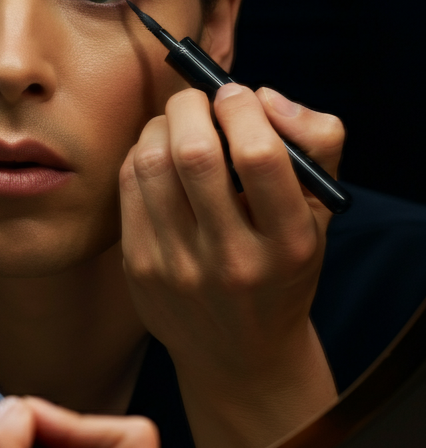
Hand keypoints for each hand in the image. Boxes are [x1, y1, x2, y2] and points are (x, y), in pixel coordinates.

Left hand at [119, 83, 343, 447]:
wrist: (238, 352)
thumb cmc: (282, 265)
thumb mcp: (319, 213)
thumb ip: (315, 143)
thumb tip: (262, 97)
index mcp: (289, 242)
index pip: (258, 156)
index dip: (241, 108)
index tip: (237, 95)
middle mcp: (233, 259)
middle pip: (195, 153)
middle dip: (192, 106)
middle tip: (199, 99)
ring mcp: (179, 267)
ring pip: (151, 163)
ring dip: (161, 125)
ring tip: (178, 124)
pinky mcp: (139, 267)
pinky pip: (128, 186)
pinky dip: (140, 154)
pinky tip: (158, 156)